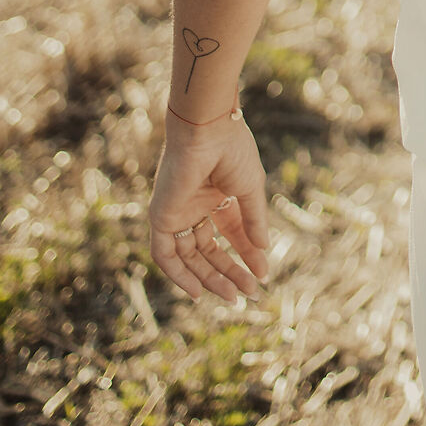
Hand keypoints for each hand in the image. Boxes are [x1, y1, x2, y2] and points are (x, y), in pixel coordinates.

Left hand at [149, 113, 270, 303]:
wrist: (208, 130)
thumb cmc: (232, 151)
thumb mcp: (250, 191)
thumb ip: (254, 222)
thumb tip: (264, 251)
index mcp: (218, 195)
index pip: (231, 233)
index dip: (247, 255)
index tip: (263, 274)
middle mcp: (196, 206)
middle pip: (210, 249)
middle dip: (229, 271)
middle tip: (248, 293)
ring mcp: (178, 212)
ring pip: (190, 256)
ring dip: (210, 277)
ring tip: (232, 295)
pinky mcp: (161, 217)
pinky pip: (165, 255)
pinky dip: (178, 275)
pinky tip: (198, 291)